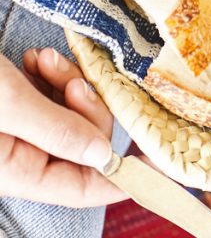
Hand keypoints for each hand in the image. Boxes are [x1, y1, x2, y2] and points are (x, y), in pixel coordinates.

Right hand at [0, 48, 127, 206]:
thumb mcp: (9, 105)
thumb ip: (56, 130)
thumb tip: (103, 154)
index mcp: (13, 171)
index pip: (79, 187)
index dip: (121, 177)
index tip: (161, 165)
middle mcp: (17, 156)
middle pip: (83, 139)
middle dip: (86, 104)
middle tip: (73, 80)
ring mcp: (17, 130)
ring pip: (70, 111)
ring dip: (66, 81)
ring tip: (42, 58)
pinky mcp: (13, 106)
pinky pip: (50, 96)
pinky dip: (50, 75)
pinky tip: (34, 59)